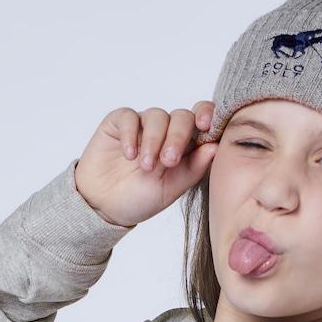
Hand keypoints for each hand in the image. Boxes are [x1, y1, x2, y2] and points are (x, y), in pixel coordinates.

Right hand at [74, 102, 219, 228]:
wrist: (105, 206)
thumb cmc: (141, 198)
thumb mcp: (172, 188)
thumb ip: (194, 168)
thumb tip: (216, 147)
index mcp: (186, 145)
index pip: (202, 120)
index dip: (208, 116)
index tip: (206, 126)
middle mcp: (166, 130)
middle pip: (182, 116)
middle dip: (178, 137)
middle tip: (169, 161)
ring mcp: (143, 124)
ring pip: (157, 116)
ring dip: (154, 141)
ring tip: (146, 166)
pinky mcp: (119, 122)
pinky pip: (130, 117)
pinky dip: (131, 135)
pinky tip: (129, 155)